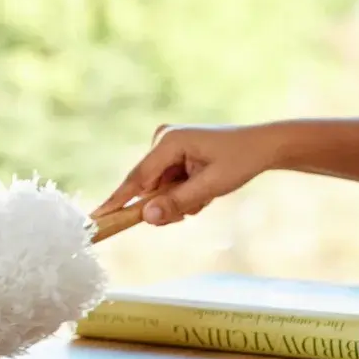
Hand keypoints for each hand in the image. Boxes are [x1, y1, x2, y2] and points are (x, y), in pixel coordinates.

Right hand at [91, 123, 276, 225]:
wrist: (262, 146)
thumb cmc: (240, 161)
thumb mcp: (211, 187)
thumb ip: (178, 202)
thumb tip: (147, 218)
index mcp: (169, 142)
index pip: (136, 179)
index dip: (117, 202)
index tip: (95, 219)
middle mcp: (162, 140)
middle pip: (148, 189)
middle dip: (169, 204)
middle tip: (196, 207)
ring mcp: (166, 147)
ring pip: (158, 191)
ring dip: (180, 201)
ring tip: (205, 195)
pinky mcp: (172, 155)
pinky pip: (167, 185)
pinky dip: (184, 194)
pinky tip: (203, 188)